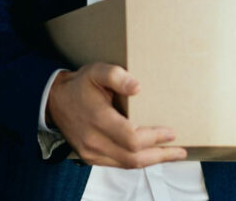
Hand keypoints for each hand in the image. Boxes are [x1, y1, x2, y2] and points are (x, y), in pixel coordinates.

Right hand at [46, 63, 186, 167]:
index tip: (171, 133)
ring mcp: (91, 152)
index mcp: (98, 119)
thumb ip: (116, 75)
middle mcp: (94, 140)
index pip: (132, 138)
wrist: (56, 101)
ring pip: (127, 165)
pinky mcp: (90, 158)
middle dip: (160, 155)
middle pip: (133, 157)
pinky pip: (119, 164)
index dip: (154, 138)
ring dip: (152, 161)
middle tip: (179, 150)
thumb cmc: (81, 85)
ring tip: (171, 154)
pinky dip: (137, 161)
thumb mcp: (96, 71)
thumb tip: (137, 87)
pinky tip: (150, 155)